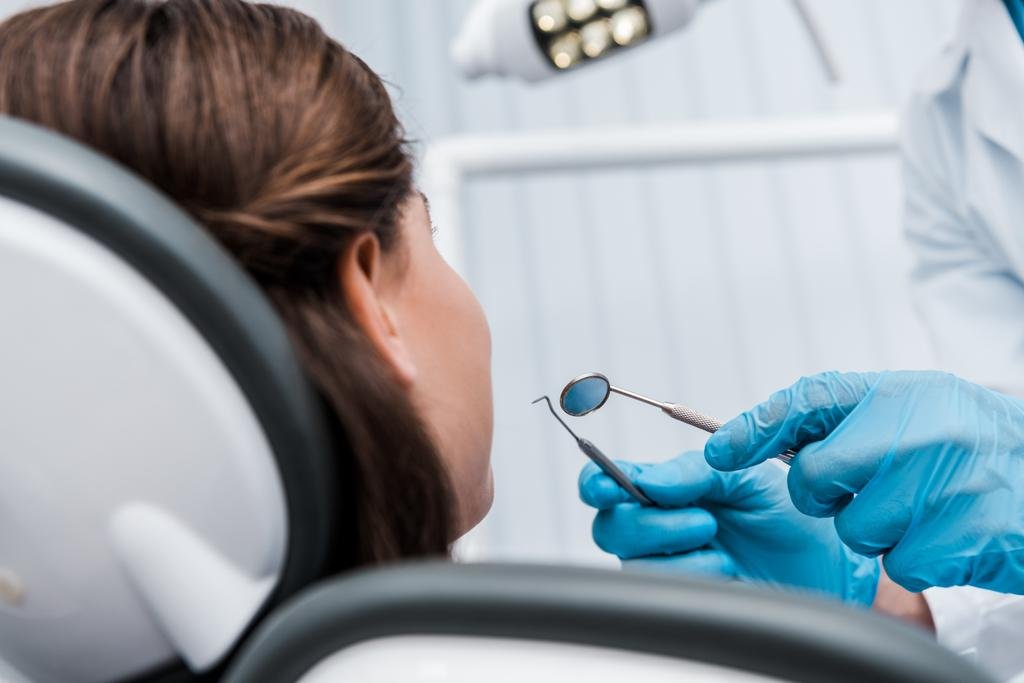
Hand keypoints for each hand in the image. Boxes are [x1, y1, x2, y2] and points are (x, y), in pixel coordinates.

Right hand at [578, 453, 878, 604]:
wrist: (829, 564)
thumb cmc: (788, 517)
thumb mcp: (744, 478)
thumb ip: (692, 472)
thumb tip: (647, 480)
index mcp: (665, 490)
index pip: (609, 484)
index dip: (596, 483)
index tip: (603, 486)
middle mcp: (658, 530)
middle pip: (611, 527)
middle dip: (650, 521)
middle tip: (703, 519)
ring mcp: (668, 567)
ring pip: (634, 563)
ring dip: (677, 550)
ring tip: (720, 543)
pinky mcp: (684, 602)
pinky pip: (662, 593)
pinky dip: (695, 575)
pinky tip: (726, 569)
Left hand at [704, 370, 1023, 592]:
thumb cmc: (978, 446)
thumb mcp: (920, 407)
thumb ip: (853, 417)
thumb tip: (765, 436)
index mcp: (901, 393)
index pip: (808, 399)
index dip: (754, 426)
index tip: (718, 452)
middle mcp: (918, 431)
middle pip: (814, 477)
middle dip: (825, 494)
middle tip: (865, 490)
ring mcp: (941, 484)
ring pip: (855, 528)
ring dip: (880, 530)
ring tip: (927, 508)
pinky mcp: (962, 536)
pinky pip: (900, 564)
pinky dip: (918, 559)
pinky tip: (951, 534)